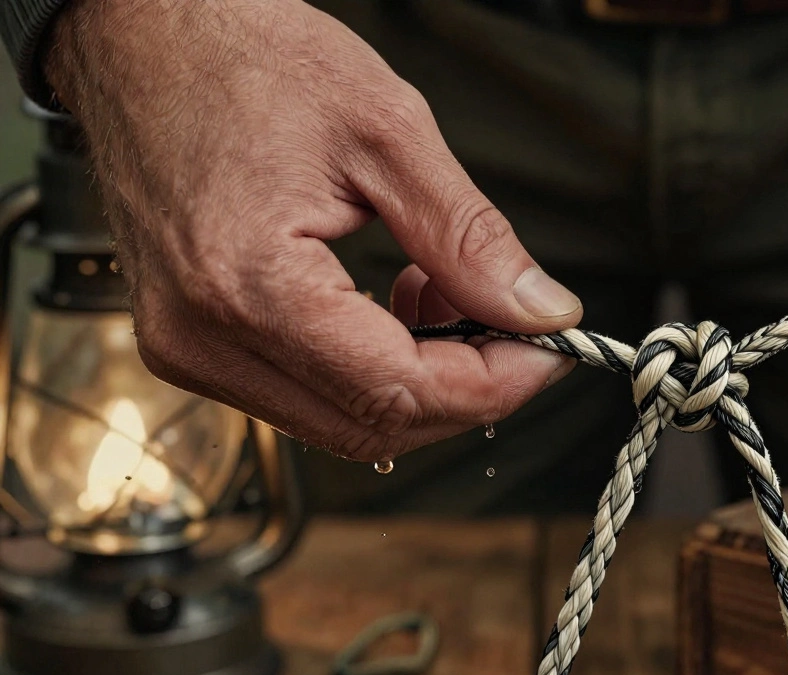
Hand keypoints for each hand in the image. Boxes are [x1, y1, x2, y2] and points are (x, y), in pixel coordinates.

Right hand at [43, 0, 579, 459]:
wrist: (142, 36)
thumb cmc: (242, 57)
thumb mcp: (387, 132)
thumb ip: (469, 237)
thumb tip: (541, 310)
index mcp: (249, 285)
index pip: (400, 392)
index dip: (494, 383)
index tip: (549, 347)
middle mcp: (205, 337)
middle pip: (373, 427)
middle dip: (466, 388)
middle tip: (516, 326)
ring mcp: (191, 347)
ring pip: (343, 422)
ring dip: (421, 378)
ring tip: (450, 293)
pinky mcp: (194, 341)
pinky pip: (305, 392)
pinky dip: (373, 365)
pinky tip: (398, 301)